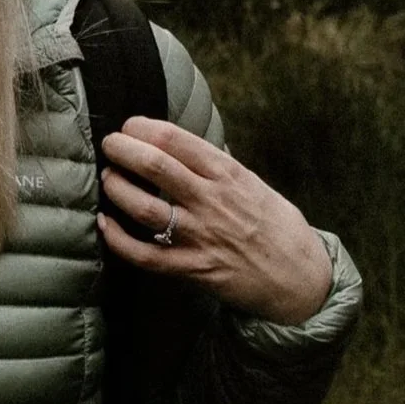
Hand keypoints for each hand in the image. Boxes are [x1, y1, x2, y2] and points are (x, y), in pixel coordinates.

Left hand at [98, 116, 332, 324]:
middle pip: (155, 166)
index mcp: (227, 174)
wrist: (299, 277)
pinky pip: (145, 255)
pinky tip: (105, 224)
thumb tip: (186, 144)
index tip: (129, 126)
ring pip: (144, 207)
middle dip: (122, 149)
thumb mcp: (252, 183)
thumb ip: (219, 165)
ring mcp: (201, 236)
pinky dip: (118, 239)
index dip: (142, 127)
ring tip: (108, 179)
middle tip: (110, 145)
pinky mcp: (193, 269)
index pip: (175, 139)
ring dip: (117, 189)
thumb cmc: (275, 225)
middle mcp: (212, 201)